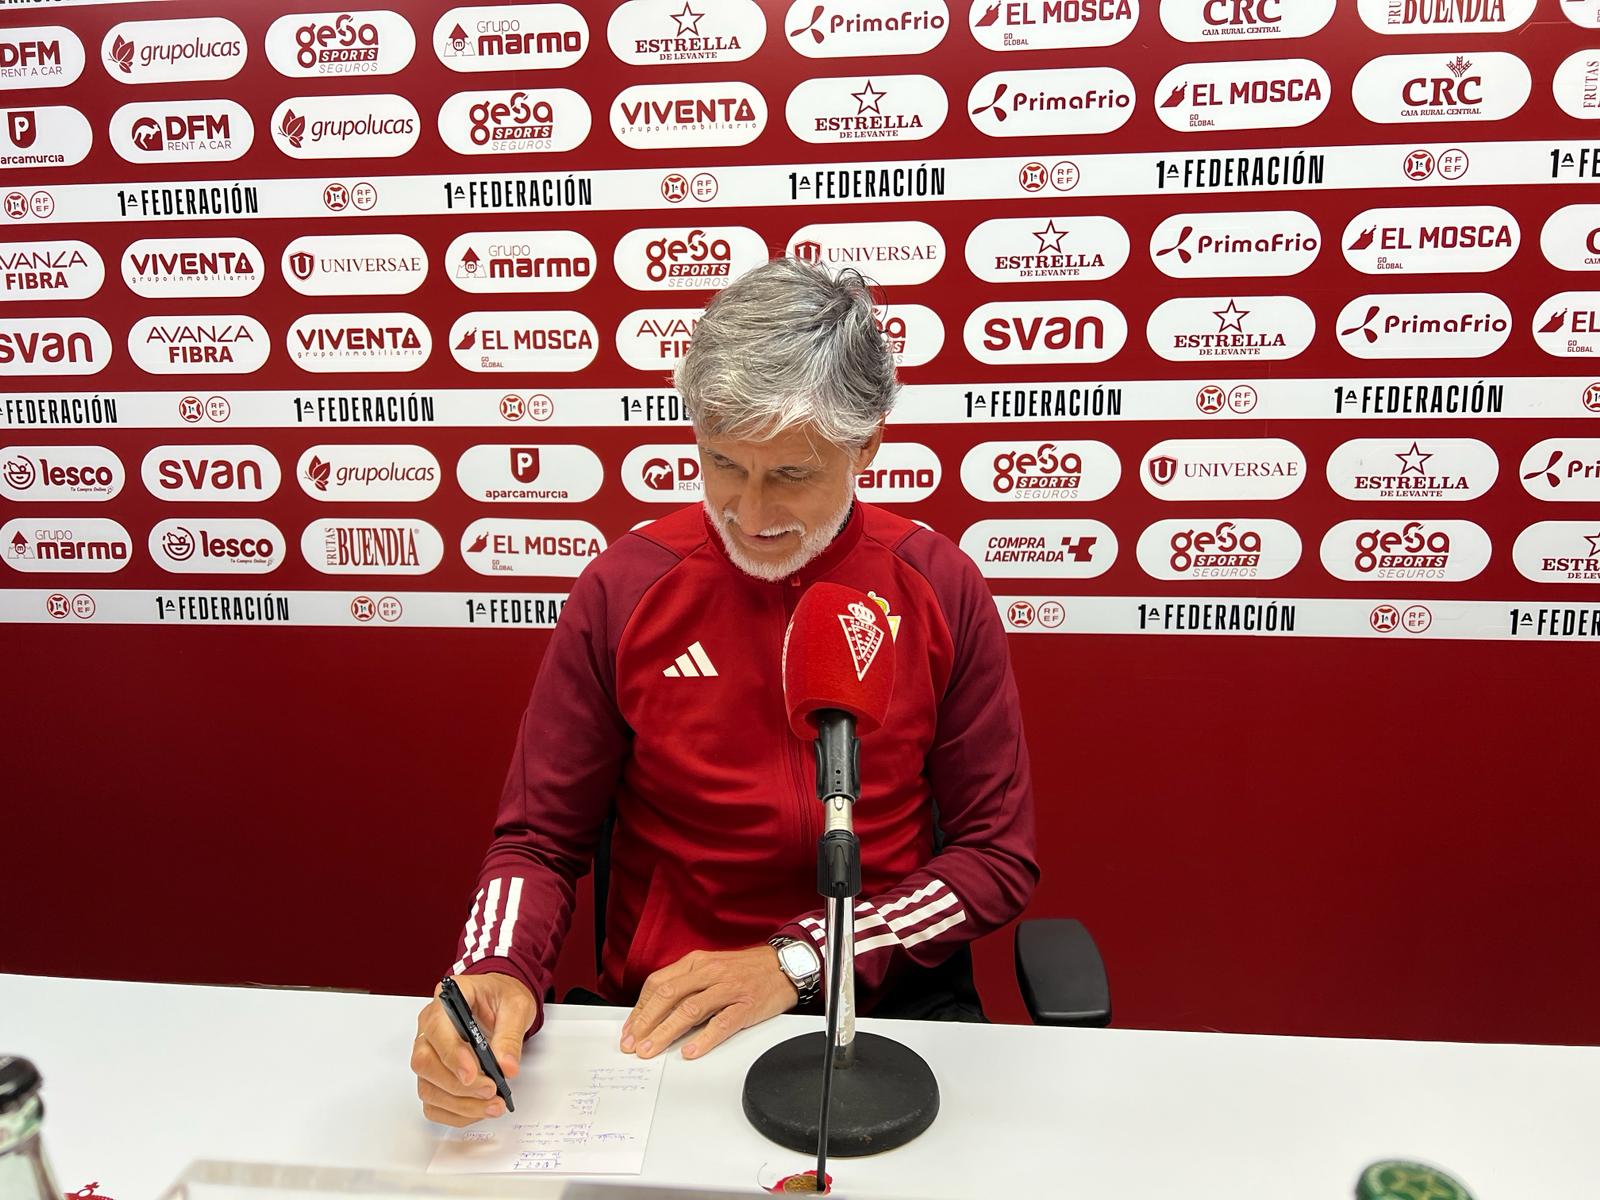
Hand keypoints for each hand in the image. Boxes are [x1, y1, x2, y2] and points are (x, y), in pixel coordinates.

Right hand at [412, 972, 536, 1126]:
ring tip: (492, 1105)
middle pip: (425, 1063)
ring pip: (428, 1087)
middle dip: (457, 1086)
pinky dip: (455, 1113)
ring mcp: (429, 1053)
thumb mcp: (517, 1006)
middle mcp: (430, 1028)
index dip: (451, 1054)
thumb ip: (510, 1036)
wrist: (501, 1002)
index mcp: (446, 1000)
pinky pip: (433, 1103)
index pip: (436, 1028)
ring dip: (459, 1104)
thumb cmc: (503, 997)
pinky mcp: (434, 1075)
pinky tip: (478, 1109)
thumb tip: (506, 1067)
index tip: (472, 1074)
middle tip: (491, 1090)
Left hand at [621, 945, 798, 1060]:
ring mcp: (727, 989)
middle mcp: (709, 973)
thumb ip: (686, 985)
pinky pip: (721, 1023)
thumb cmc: (746, 970)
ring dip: (665, 1032)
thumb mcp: (711, 968)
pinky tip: (690, 1051)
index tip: (629, 1030)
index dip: (640, 1009)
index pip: (658, 984)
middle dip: (645, 1022)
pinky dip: (704, 1038)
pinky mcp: (745, 1006)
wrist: (785, 965)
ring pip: (689, 1009)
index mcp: (697, 963)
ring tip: (651, 1050)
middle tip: (632, 1045)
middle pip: (668, 996)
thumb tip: (657, 1011)